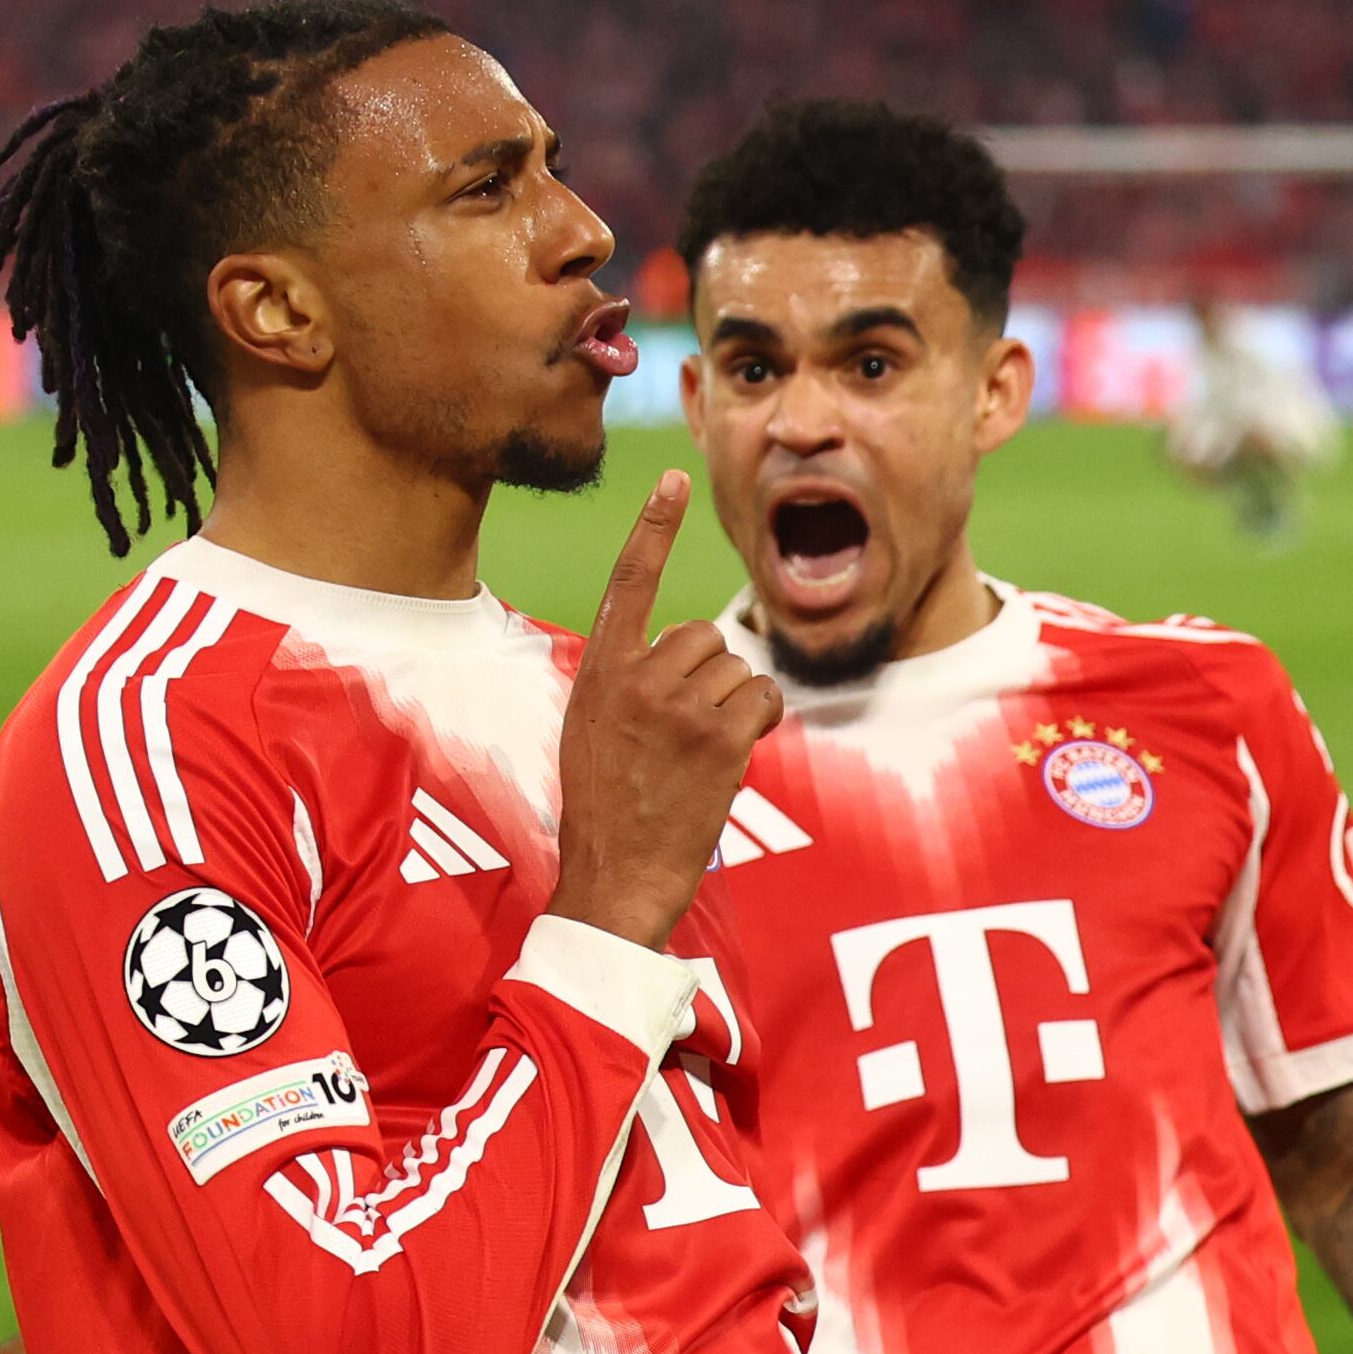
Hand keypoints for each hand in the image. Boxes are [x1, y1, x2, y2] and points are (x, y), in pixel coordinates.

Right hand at [547, 470, 777, 949]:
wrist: (616, 875)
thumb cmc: (604, 810)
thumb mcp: (589, 730)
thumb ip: (625, 681)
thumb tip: (681, 652)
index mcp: (599, 672)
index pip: (629, 582)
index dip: (654, 527)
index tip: (674, 478)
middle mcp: (637, 679)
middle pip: (702, 635)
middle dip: (708, 676)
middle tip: (685, 732)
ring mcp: (681, 707)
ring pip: (736, 670)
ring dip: (733, 706)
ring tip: (700, 754)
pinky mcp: (721, 738)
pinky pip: (763, 699)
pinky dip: (759, 723)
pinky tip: (731, 757)